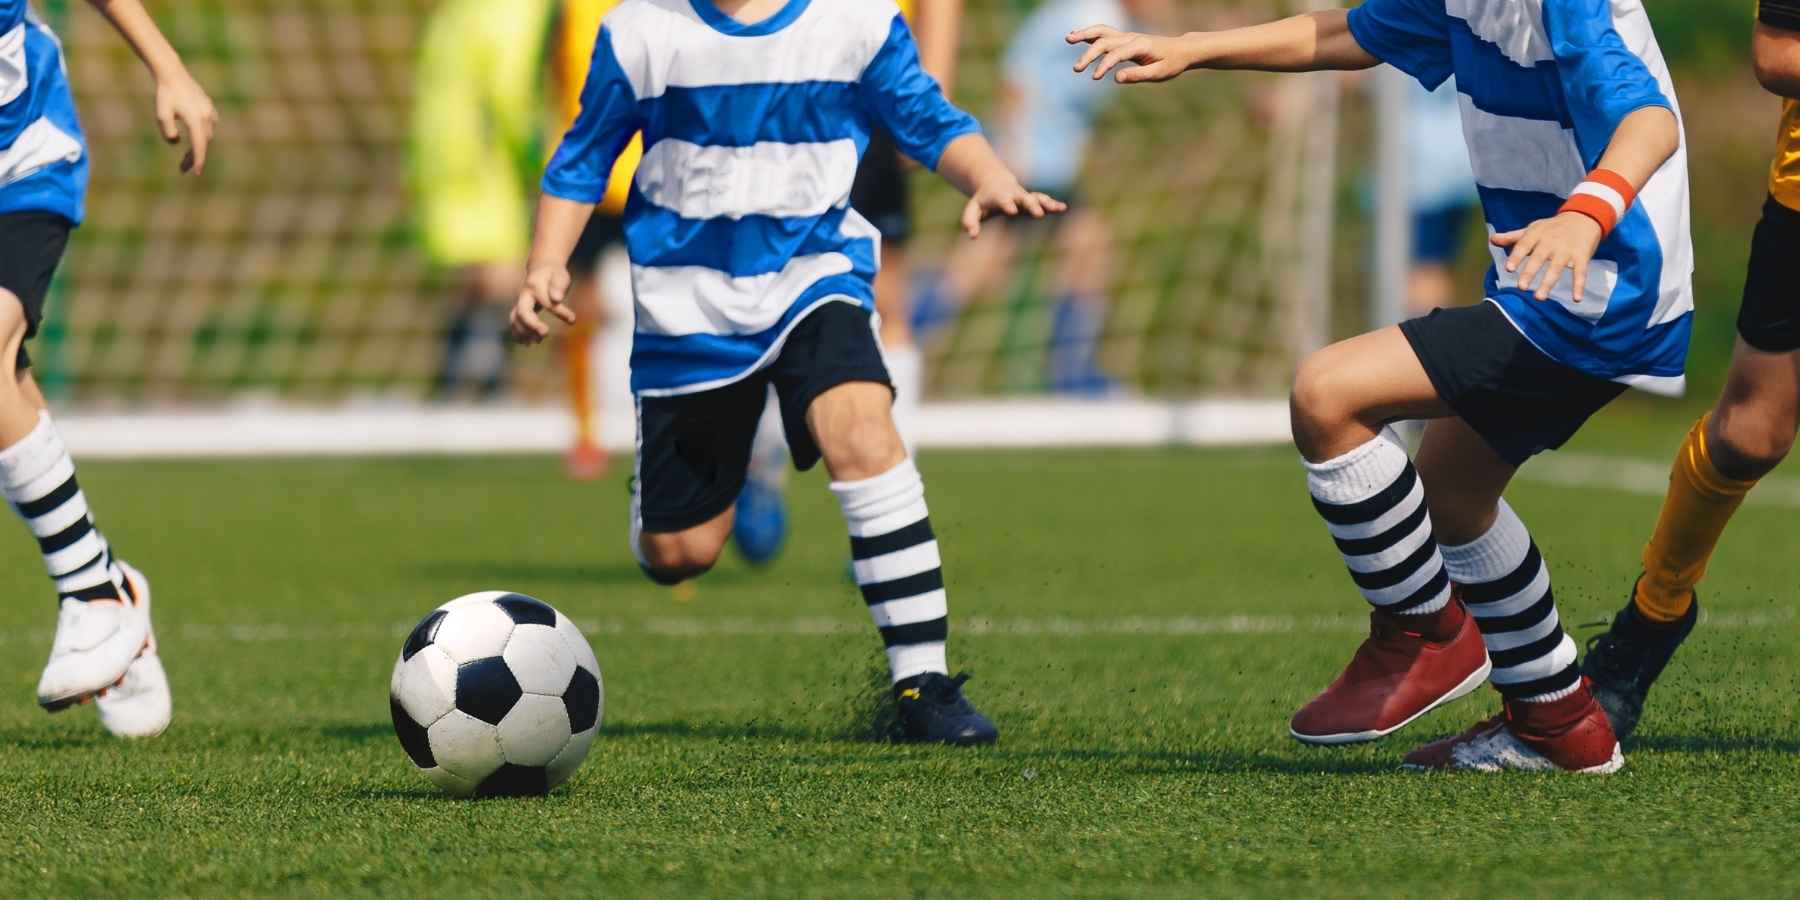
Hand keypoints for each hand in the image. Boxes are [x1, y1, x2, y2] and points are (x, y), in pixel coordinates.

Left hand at [154, 69, 216, 174]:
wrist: (172, 74)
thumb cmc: (164, 94)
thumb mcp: (161, 115)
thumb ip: (168, 133)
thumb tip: (177, 142)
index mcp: (196, 120)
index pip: (199, 146)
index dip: (198, 161)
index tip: (196, 174)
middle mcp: (207, 117)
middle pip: (203, 143)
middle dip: (194, 157)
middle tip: (182, 169)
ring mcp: (210, 112)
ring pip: (206, 136)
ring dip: (198, 147)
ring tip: (186, 157)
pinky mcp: (209, 107)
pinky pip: (209, 126)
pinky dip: (202, 135)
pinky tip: (195, 138)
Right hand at [510, 263, 575, 343]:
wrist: (541, 268)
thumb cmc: (554, 274)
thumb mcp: (560, 276)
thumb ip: (558, 286)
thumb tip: (557, 298)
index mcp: (535, 286)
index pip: (546, 301)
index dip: (559, 312)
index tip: (572, 320)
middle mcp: (524, 295)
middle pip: (522, 312)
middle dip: (532, 325)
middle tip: (545, 333)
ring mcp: (520, 302)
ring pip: (516, 319)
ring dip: (525, 332)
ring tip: (537, 341)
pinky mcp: (520, 309)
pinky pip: (515, 322)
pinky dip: (519, 334)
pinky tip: (526, 343)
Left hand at [960, 176, 1066, 238]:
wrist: (995, 182)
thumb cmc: (983, 200)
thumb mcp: (973, 209)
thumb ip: (970, 221)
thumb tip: (973, 236)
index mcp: (999, 197)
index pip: (1004, 201)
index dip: (1008, 204)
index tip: (1012, 211)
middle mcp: (1015, 195)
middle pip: (1024, 199)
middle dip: (1031, 205)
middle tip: (1038, 214)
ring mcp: (1025, 196)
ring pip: (1037, 198)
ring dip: (1047, 203)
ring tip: (1058, 208)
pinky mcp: (1032, 199)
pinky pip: (1044, 200)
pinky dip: (1053, 204)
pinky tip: (1063, 208)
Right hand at [1067, 24, 1195, 82]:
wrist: (1181, 50)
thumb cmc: (1171, 63)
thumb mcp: (1159, 73)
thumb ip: (1138, 75)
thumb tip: (1116, 79)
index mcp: (1140, 46)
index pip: (1117, 54)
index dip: (1104, 65)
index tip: (1094, 78)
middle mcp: (1131, 38)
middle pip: (1104, 41)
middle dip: (1089, 54)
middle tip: (1075, 69)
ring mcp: (1126, 36)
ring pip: (1102, 31)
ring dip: (1084, 34)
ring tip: (1067, 39)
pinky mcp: (1123, 39)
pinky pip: (1104, 33)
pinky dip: (1089, 34)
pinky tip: (1075, 36)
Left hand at [1491, 212, 1604, 301]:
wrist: (1584, 216)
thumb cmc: (1552, 227)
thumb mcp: (1533, 229)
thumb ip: (1513, 237)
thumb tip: (1492, 239)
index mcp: (1536, 234)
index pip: (1524, 245)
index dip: (1516, 257)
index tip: (1509, 269)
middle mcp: (1551, 242)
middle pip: (1539, 258)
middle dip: (1530, 272)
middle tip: (1521, 287)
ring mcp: (1566, 249)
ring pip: (1556, 267)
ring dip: (1548, 283)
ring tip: (1539, 298)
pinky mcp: (1582, 256)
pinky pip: (1580, 272)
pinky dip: (1579, 285)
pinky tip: (1576, 299)